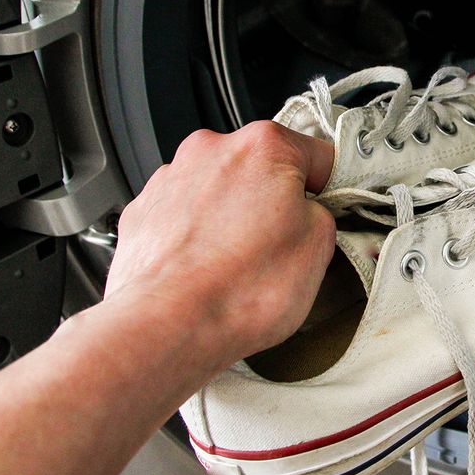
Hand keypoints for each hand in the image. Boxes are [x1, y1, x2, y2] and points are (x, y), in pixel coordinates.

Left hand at [104, 121, 335, 367]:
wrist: (167, 326)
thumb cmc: (235, 291)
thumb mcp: (318, 246)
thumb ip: (323, 213)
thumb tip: (312, 214)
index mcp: (262, 147)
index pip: (317, 156)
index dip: (330, 189)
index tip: (330, 211)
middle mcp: (211, 152)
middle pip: (264, 172)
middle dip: (277, 205)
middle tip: (285, 247)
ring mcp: (172, 180)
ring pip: (223, 194)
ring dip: (236, 222)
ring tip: (242, 267)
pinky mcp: (145, 212)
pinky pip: (187, 217)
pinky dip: (201, 239)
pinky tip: (210, 271)